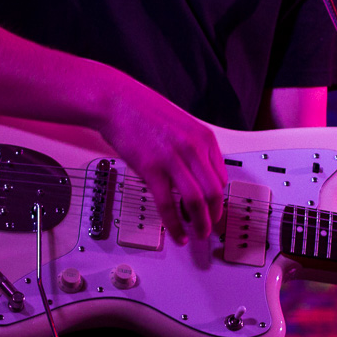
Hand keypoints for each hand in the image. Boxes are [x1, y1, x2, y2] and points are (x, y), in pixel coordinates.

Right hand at [100, 86, 226, 244]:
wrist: (116, 101)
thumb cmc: (143, 110)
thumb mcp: (181, 125)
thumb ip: (193, 148)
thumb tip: (198, 175)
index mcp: (204, 137)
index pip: (221, 177)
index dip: (219, 200)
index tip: (214, 210)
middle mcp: (193, 148)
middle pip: (214, 193)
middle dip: (214, 217)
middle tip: (210, 228)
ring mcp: (172, 159)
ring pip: (196, 202)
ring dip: (199, 224)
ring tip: (197, 235)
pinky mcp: (151, 169)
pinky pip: (167, 204)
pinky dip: (174, 224)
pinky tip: (176, 232)